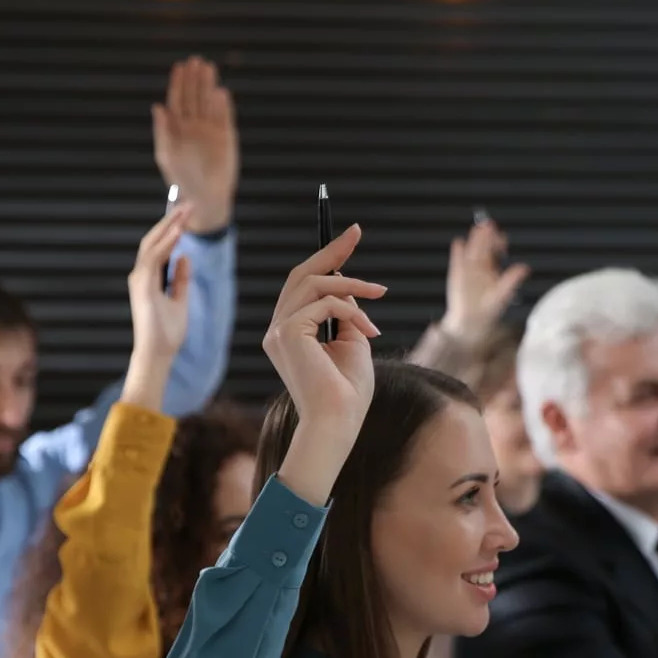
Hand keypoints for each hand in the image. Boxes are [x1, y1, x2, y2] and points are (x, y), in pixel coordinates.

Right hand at [123, 205, 192, 408]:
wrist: (158, 353)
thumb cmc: (167, 332)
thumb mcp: (180, 300)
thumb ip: (181, 279)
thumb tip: (185, 257)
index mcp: (149, 279)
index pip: (159, 247)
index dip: (171, 228)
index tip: (186, 214)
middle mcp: (141, 275)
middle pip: (154, 240)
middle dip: (170, 221)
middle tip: (187, 205)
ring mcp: (139, 279)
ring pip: (152, 244)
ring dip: (169, 226)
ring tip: (184, 211)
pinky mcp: (142, 286)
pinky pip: (154, 257)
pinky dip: (167, 242)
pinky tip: (179, 231)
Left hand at [152, 57, 237, 235]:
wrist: (205, 196)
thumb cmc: (182, 178)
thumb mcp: (166, 155)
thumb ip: (163, 130)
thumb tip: (157, 107)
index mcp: (178, 128)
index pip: (177, 100)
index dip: (178, 83)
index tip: (179, 67)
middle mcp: (194, 125)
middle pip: (194, 96)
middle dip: (194, 79)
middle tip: (195, 60)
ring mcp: (211, 129)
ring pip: (209, 102)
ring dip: (208, 85)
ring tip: (209, 67)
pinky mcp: (226, 136)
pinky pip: (225, 116)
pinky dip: (223, 104)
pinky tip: (221, 92)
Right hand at [262, 224, 385, 504]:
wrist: (337, 424)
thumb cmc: (348, 395)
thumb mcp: (353, 344)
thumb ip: (347, 315)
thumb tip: (350, 287)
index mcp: (289, 334)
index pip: (303, 285)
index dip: (325, 258)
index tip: (348, 237)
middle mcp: (277, 330)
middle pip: (302, 274)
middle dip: (331, 251)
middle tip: (356, 233)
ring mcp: (278, 331)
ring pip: (315, 284)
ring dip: (353, 285)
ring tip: (380, 294)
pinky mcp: (287, 333)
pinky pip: (324, 304)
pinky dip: (352, 312)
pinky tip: (369, 331)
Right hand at [438, 215, 528, 344]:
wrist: (469, 321)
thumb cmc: (487, 310)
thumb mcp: (502, 295)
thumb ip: (511, 280)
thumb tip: (525, 268)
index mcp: (492, 270)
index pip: (495, 252)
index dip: (498, 243)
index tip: (502, 236)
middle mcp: (480, 267)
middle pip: (483, 248)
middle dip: (486, 237)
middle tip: (489, 224)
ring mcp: (468, 269)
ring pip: (471, 251)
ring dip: (473, 240)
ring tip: (477, 228)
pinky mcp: (456, 274)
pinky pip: (457, 261)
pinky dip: (457, 252)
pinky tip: (458, 242)